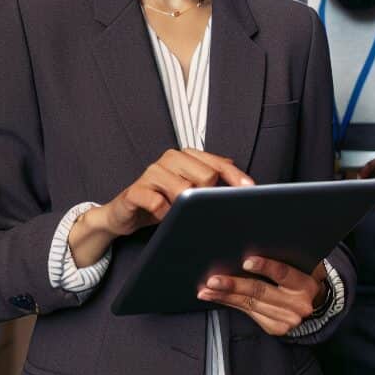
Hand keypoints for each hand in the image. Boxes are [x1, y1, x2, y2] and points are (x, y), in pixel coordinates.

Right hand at [68, 149, 253, 267]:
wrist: (124, 213)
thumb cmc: (160, 200)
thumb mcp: (189, 190)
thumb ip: (212, 180)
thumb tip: (242, 181)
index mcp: (186, 157)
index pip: (217, 163)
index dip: (235, 177)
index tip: (250, 190)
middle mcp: (170, 160)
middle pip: (205, 177)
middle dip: (208, 198)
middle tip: (205, 212)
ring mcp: (151, 173)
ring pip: (183, 189)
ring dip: (187, 208)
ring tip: (183, 216)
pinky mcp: (135, 191)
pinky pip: (158, 203)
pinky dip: (165, 214)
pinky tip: (165, 218)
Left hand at [199, 257, 331, 336]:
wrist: (319, 308)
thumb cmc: (304, 281)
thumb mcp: (304, 268)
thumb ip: (286, 260)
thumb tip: (252, 250)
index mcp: (306, 285)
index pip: (284, 273)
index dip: (265, 267)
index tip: (246, 261)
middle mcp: (297, 304)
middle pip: (260, 292)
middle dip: (234, 285)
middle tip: (213, 280)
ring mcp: (286, 319)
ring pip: (249, 304)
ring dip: (225, 296)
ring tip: (206, 290)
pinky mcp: (275, 328)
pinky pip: (248, 313)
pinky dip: (230, 304)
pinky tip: (216, 298)